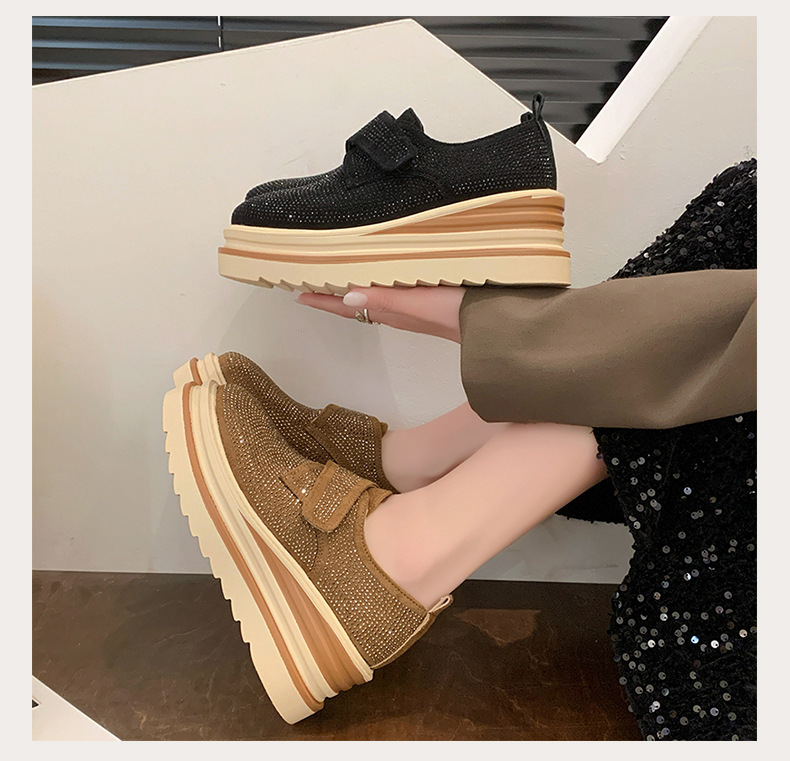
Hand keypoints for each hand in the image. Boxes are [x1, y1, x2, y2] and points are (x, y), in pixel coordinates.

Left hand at [296, 286, 465, 341]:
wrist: (501, 327)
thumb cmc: (463, 313)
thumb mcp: (423, 304)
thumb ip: (388, 299)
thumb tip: (347, 296)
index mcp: (393, 311)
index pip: (348, 306)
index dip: (323, 301)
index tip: (297, 293)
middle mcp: (399, 312)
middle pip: (355, 303)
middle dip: (332, 294)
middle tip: (309, 280)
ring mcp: (415, 310)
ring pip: (373, 299)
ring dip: (353, 290)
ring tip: (336, 277)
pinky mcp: (430, 304)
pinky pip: (393, 295)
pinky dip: (378, 286)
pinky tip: (382, 278)